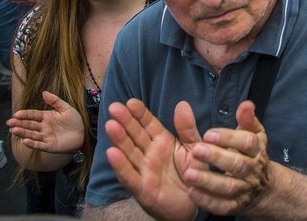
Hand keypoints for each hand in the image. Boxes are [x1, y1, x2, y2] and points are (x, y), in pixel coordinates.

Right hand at [7, 91, 84, 153]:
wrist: (84, 134)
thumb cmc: (75, 121)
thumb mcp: (66, 108)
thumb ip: (55, 101)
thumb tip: (44, 92)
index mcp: (46, 117)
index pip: (33, 115)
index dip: (24, 114)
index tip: (16, 114)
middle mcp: (43, 127)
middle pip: (29, 125)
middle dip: (19, 124)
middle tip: (9, 122)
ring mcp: (45, 137)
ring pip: (31, 134)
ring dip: (22, 133)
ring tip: (14, 130)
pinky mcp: (49, 146)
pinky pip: (39, 145)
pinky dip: (32, 143)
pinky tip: (25, 141)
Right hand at [103, 99, 202, 220]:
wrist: (195, 203)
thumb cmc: (193, 174)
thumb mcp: (194, 148)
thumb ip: (187, 128)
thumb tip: (182, 104)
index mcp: (162, 142)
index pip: (149, 124)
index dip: (140, 113)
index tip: (131, 102)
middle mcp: (150, 154)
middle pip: (135, 135)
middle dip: (125, 121)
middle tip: (114, 108)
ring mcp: (144, 170)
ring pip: (129, 152)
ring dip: (119, 139)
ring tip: (111, 125)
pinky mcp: (142, 189)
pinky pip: (130, 176)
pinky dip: (121, 165)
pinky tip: (112, 153)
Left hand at [182, 101, 272, 216]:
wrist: (264, 188)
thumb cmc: (252, 155)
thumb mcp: (253, 135)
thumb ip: (247, 120)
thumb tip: (246, 103)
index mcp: (257, 150)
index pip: (247, 142)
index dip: (229, 137)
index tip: (209, 133)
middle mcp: (252, 170)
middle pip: (237, 164)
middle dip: (217, 157)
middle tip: (196, 150)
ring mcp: (245, 190)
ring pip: (228, 187)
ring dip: (208, 181)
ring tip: (189, 174)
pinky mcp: (236, 206)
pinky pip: (222, 206)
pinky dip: (207, 200)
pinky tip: (192, 192)